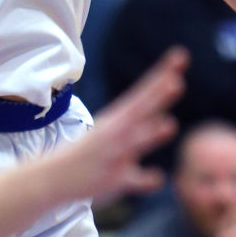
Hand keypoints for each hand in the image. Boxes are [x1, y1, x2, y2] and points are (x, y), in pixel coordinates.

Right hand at [64, 47, 186, 204]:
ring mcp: (116, 155)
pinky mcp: (115, 180)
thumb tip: (169, 121)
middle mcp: (117, 133)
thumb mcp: (111, 132)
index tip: (180, 57)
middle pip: (141, 111)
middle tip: (176, 81)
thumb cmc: (87, 153)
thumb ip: (140, 127)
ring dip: (151, 134)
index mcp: (116, 118)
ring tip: (170, 124)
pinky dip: (145, 179)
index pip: (143, 93)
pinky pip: (133, 180)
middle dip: (157, 97)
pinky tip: (158, 177)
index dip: (162, 75)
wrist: (55, 177)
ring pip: (136, 143)